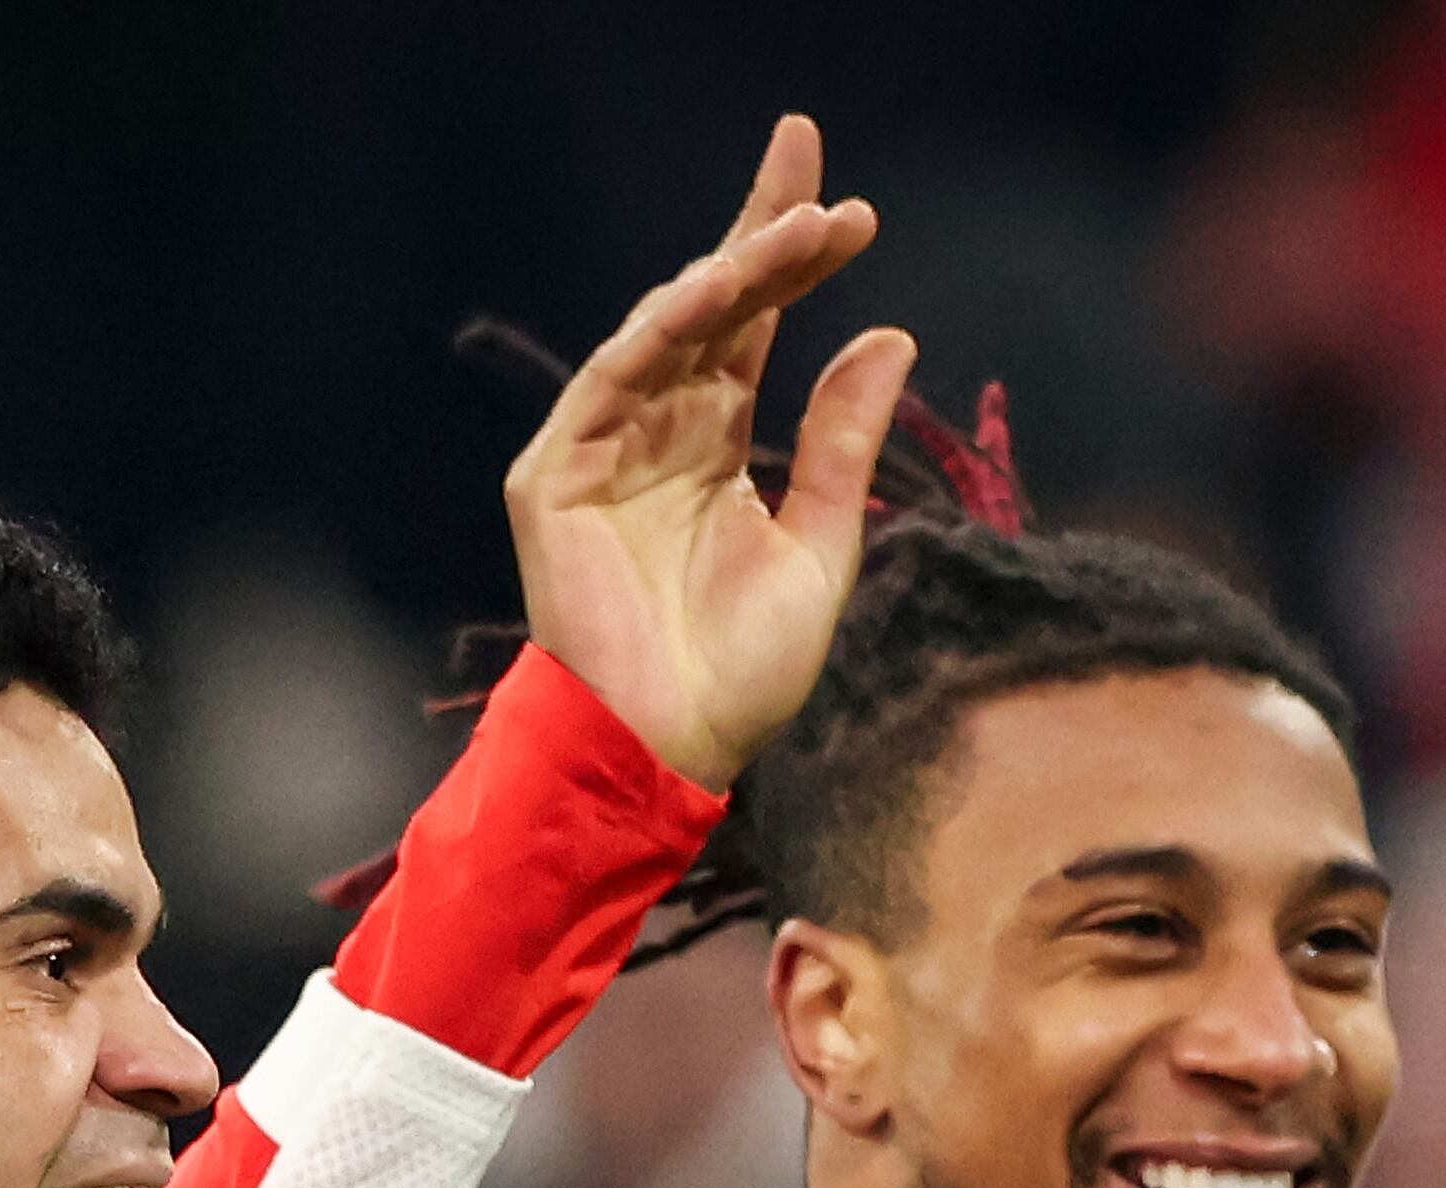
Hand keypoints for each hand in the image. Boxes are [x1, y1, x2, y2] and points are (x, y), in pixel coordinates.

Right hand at [503, 116, 918, 790]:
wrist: (668, 750)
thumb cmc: (739, 673)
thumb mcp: (819, 545)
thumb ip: (841, 443)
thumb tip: (889, 334)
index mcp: (714, 445)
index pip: (753, 328)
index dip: (792, 263)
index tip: (856, 211)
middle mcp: (657, 431)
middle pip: (712, 310)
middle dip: (765, 238)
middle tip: (823, 178)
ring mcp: (601, 449)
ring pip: (668, 332)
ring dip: (732, 273)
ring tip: (801, 227)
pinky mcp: (556, 478)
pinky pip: (611, 382)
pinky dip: (662, 329)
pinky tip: (717, 285)